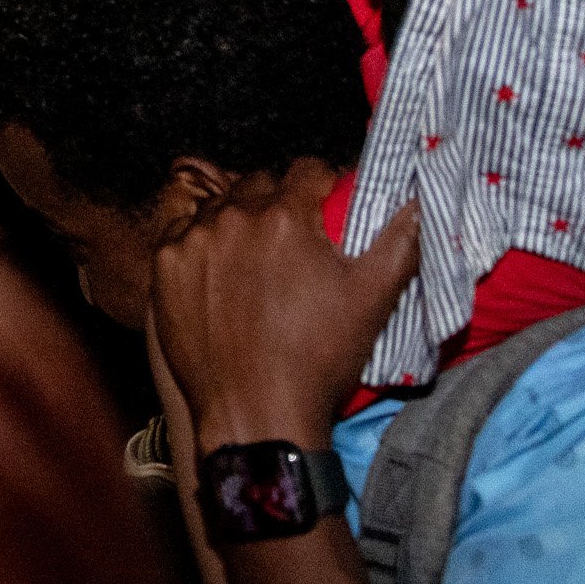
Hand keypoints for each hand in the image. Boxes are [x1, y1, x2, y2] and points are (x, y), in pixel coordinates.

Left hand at [149, 159, 417, 451]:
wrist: (255, 413)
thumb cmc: (318, 359)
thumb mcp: (373, 298)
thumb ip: (401, 239)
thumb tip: (420, 200)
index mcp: (285, 216)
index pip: (307, 170)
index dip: (323, 186)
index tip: (327, 209)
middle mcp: (233, 218)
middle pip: (261, 186)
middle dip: (279, 205)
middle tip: (293, 244)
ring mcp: (192, 240)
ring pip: (221, 208)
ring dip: (239, 224)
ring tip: (256, 263)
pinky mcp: (164, 266)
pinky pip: (184, 235)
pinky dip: (202, 246)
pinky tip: (220, 277)